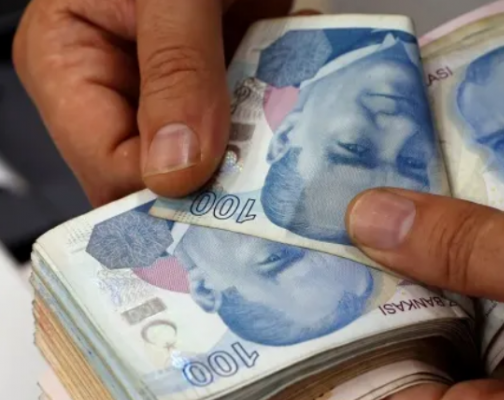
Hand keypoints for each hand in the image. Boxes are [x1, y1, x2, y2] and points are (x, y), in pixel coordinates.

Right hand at [13, 0, 300, 205]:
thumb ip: (174, 69)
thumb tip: (176, 167)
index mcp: (68, 63)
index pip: (107, 165)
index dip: (163, 191)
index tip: (224, 203)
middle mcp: (119, 83)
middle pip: (161, 169)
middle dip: (218, 176)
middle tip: (269, 188)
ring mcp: (176, 82)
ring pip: (215, 148)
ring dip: (261, 146)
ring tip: (296, 144)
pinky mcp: (224, 71)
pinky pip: (253, 110)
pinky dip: (283, 110)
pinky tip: (304, 106)